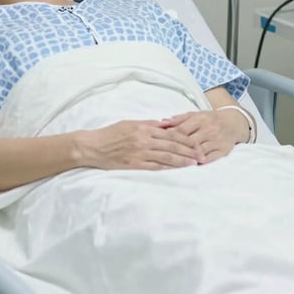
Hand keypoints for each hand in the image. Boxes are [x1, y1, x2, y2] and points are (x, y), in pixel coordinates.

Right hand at [80, 119, 199, 170]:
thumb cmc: (111, 133)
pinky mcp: (134, 165)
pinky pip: (154, 167)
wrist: (92, 146)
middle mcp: (144, 140)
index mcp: (145, 129)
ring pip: (165, 157)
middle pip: (171, 145)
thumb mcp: (131, 123)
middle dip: (188, 151)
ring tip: (194, 163)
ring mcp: (140, 153)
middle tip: (201, 155)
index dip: (185, 139)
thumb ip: (150, 124)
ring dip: (181, 161)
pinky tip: (176, 170)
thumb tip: (166, 125)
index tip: (196, 143)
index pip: (170, 134)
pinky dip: (167, 168)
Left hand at [160, 109, 246, 163]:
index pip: (183, 130)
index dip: (170, 137)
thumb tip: (162, 123)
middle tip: (164, 155)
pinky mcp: (223, 150)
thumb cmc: (209, 119)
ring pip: (200, 151)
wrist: (233, 123)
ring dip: (188, 157)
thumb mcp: (195, 115)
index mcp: (200, 119)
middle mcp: (209, 129)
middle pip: (190, 142)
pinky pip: (211, 158)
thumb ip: (179, 119)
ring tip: (175, 162)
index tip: (160, 142)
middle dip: (177, 149)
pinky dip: (201, 162)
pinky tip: (192, 165)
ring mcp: (217, 141)